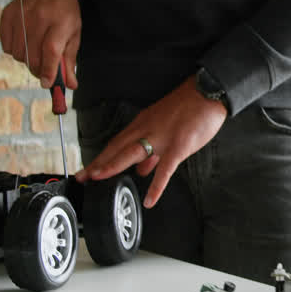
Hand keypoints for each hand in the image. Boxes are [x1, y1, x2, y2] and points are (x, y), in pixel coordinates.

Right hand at [0, 0, 79, 89]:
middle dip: (38, 69)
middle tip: (43, 70)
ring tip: (35, 51)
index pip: (51, 51)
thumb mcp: (74, 34)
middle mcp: (39, 17)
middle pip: (32, 56)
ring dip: (26, 60)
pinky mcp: (8, 14)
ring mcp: (21, 15)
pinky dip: (14, 50)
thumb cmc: (65, 13)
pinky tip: (24, 42)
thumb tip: (69, 85)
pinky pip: (6, 45)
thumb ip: (70, 60)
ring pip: (17, 53)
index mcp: (61, 22)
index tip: (47, 83)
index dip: (48, 70)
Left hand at [74, 76, 226, 207]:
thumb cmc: (189, 106)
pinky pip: (165, 169)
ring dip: (113, 165)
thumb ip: (153, 147)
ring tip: (99, 178)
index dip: (100, 158)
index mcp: (143, 124)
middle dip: (98, 163)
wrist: (207, 92)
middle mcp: (147, 130)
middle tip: (82, 177)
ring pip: (131, 153)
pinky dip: (156, 186)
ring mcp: (161, 138)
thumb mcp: (165, 123)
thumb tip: (143, 169)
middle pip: (116, 148)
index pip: (116, 143)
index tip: (88, 171)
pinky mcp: (178, 146)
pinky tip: (150, 200)